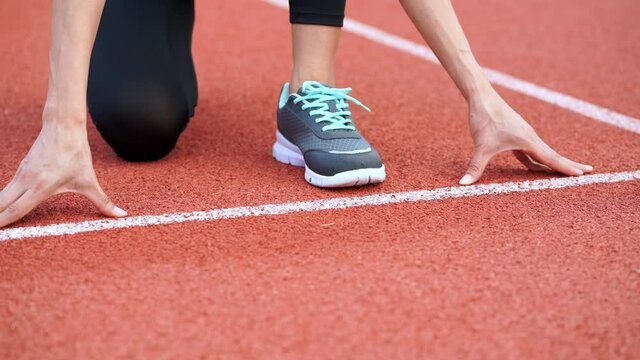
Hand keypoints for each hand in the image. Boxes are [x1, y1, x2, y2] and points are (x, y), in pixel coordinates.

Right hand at [0, 120, 125, 227]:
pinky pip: (7, 189)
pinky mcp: (21, 169)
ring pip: (1, 196)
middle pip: (1, 204)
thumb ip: (103, 202)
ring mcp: (21, 174)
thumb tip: (121, 215)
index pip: (16, 209)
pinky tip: (3, 207)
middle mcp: (26, 181)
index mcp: (41, 187)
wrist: (63, 127)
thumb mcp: (89, 181)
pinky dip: (2, 200)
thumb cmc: (76, 153)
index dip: (3, 223)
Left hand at [459, 92, 592, 184]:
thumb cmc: (484, 118)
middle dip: (569, 165)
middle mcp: (530, 137)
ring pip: (542, 153)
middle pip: (553, 155)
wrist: (481, 97)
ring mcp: (524, 135)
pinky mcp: (515, 134)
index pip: (551, 158)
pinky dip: (536, 160)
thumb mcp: (480, 146)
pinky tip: (536, 167)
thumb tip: (463, 184)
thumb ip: (475, 167)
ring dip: (553, 163)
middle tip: (589, 172)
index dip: (566, 167)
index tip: (582, 174)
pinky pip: (530, 151)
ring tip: (567, 172)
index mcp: (528, 140)